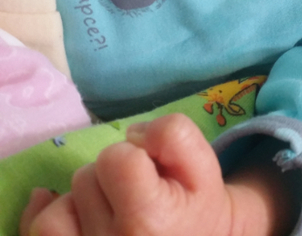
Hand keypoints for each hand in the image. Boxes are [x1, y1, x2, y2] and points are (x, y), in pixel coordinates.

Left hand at [20, 113, 236, 235]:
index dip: (137, 153)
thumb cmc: (199, 205)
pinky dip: (50, 215)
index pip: (117, 159)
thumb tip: (131, 134)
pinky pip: (39, 230)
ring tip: (116, 209)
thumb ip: (174, 132)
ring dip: (86, 199)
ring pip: (61, 203)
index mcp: (148, 221)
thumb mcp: (204, 164)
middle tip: (140, 193)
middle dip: (112, 176)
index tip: (155, 171)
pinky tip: (76, 211)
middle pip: (87, 178)